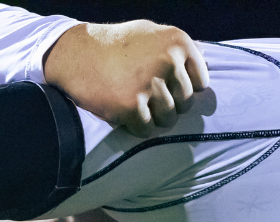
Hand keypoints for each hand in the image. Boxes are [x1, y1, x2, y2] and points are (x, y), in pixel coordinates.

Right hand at [43, 20, 207, 137]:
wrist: (75, 53)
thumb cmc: (114, 44)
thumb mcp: (150, 33)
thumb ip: (177, 49)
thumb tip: (204, 63)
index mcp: (178, 42)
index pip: (200, 83)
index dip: (182, 90)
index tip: (165, 89)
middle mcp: (168, 61)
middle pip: (185, 104)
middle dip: (168, 106)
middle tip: (147, 99)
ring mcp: (149, 85)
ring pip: (168, 120)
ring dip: (153, 119)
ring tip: (136, 106)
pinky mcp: (131, 107)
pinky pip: (147, 130)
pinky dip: (137, 128)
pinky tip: (124, 113)